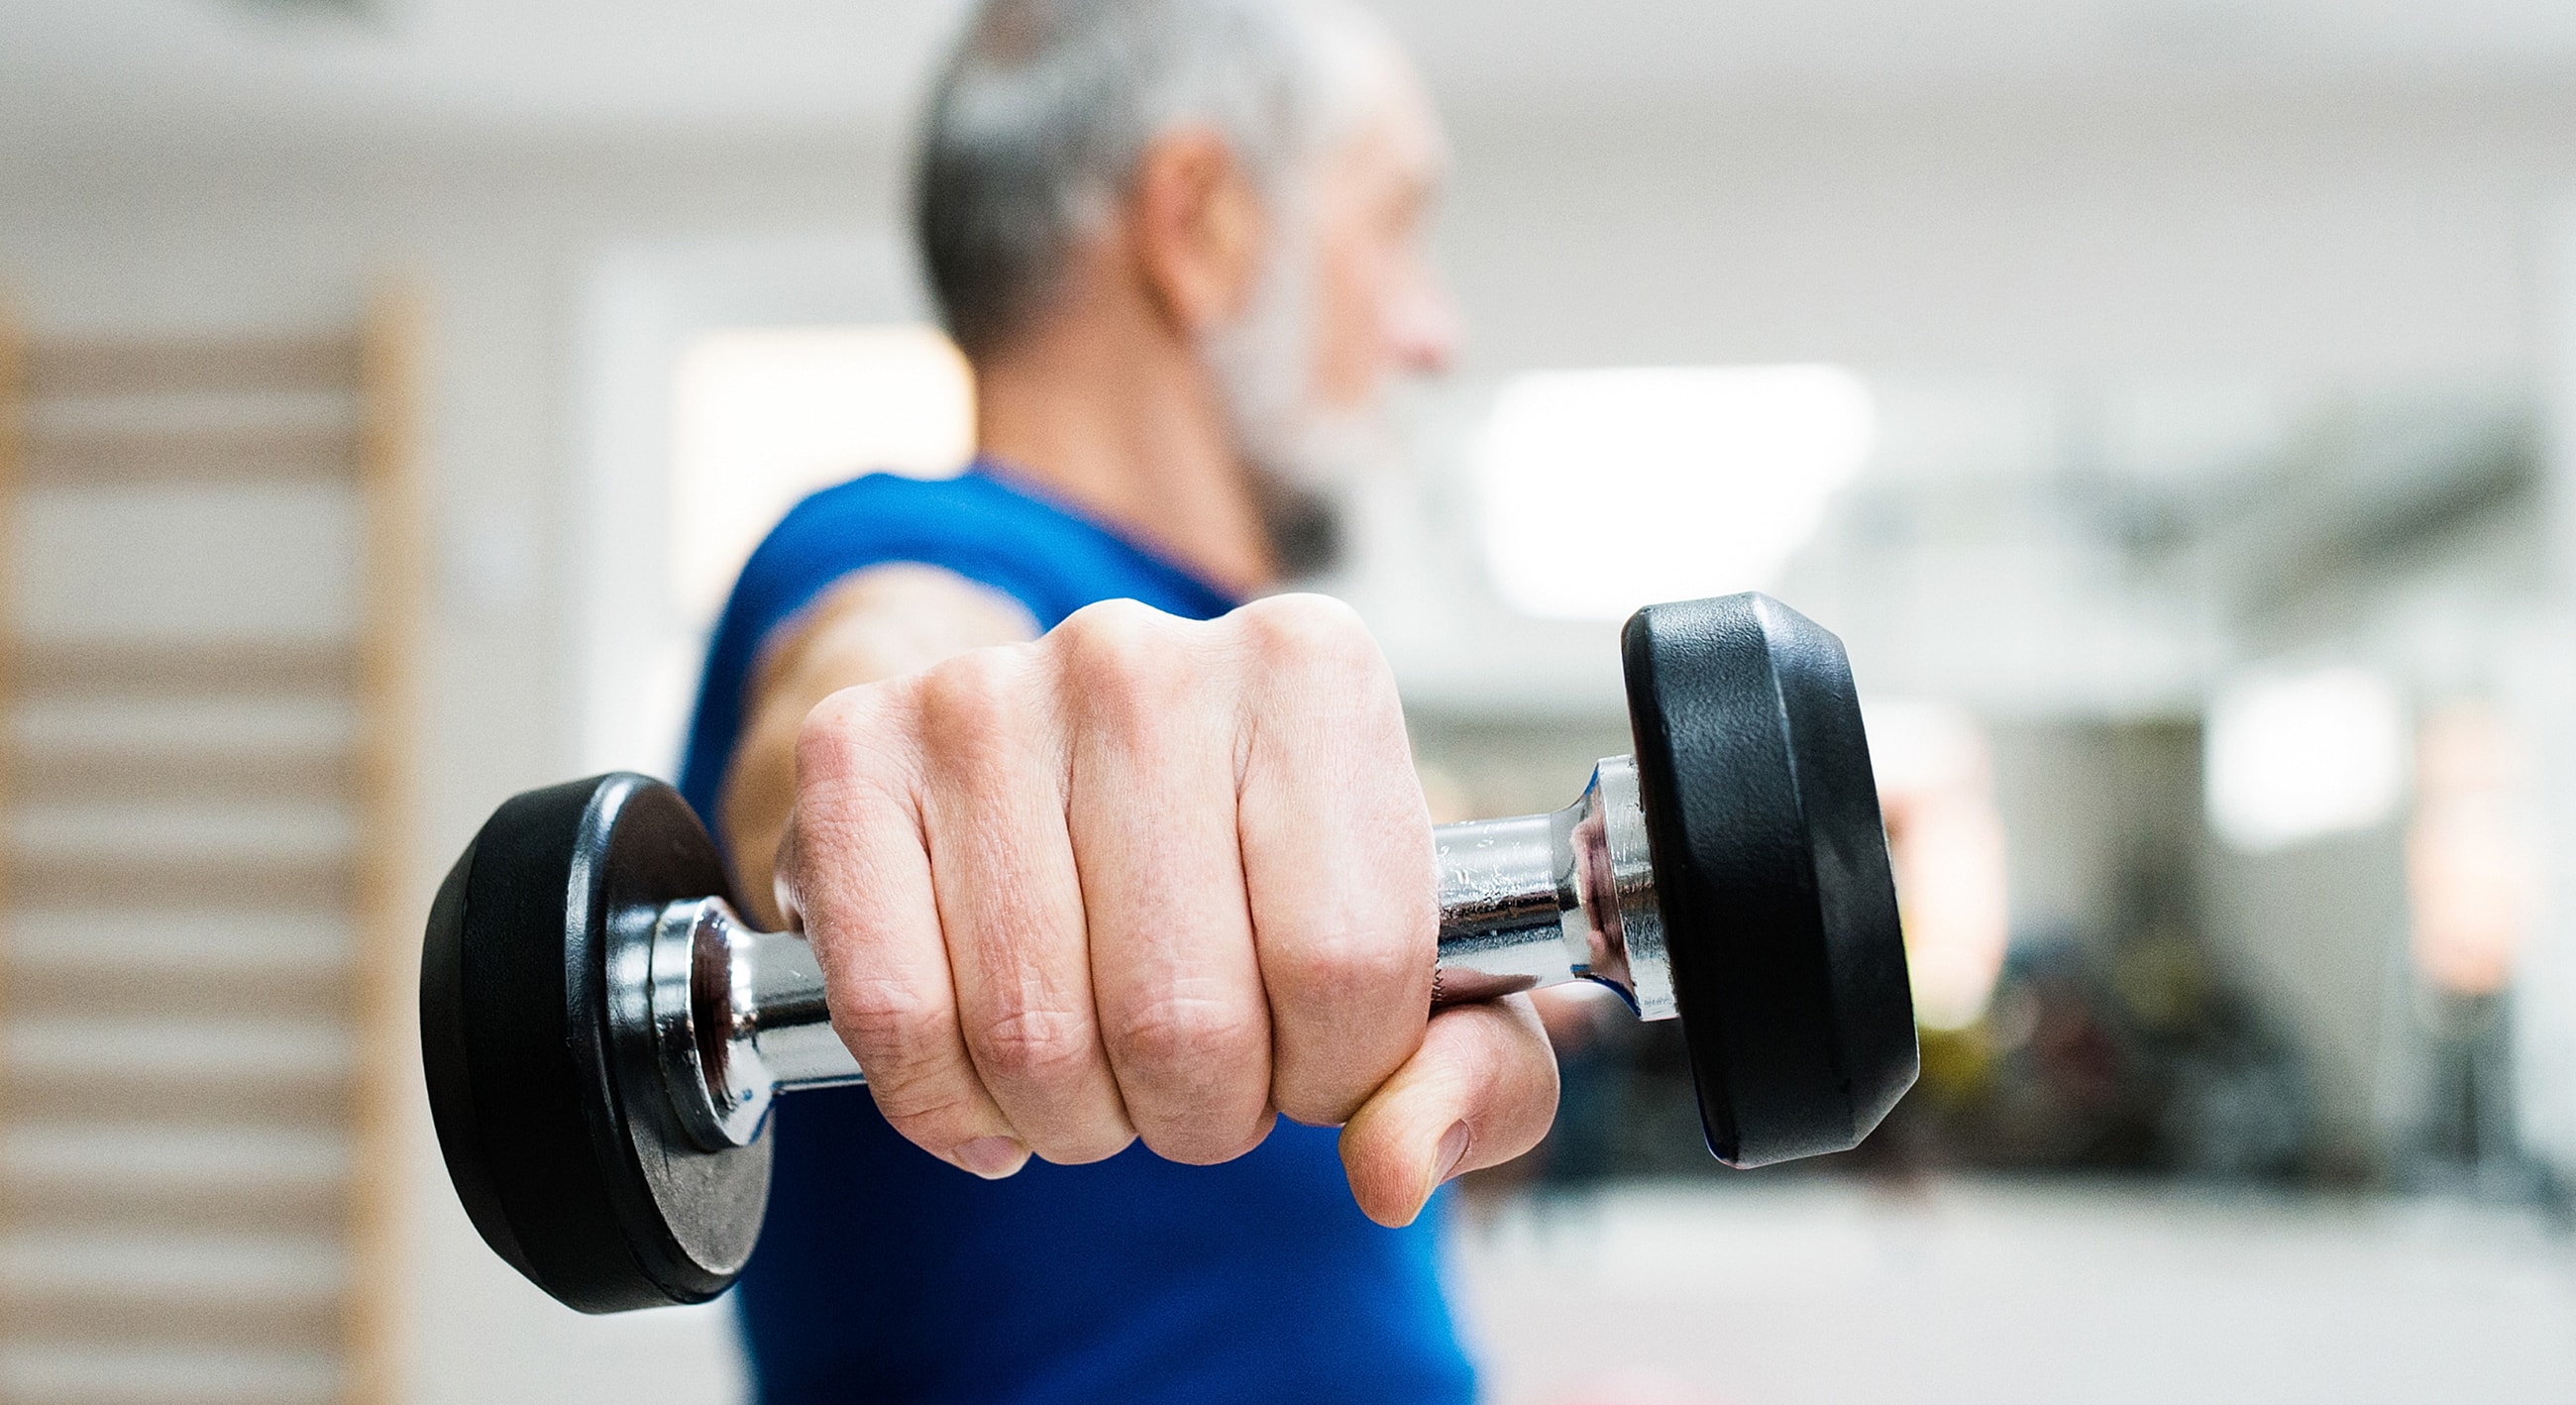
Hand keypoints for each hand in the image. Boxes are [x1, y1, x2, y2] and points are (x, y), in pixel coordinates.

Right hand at [778, 593, 1557, 1224]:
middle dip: (1198, 1111)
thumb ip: (1468, 1075)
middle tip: (1195, 1070)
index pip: (1346, 967)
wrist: (1049, 756)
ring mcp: (983, 695)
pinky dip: (946, 1101)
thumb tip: (1393, 1169)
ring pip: (1034, 1036)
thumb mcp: (1415, 967)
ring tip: (1103, 1061)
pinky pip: (896, 1014)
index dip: (1329, 1073)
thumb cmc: (1249, 869)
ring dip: (1075, 1117)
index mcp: (1312, 669)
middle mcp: (1142, 659)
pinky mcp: (854, 753)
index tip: (1309, 1052)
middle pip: (1183, 1020)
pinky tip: (991, 1081)